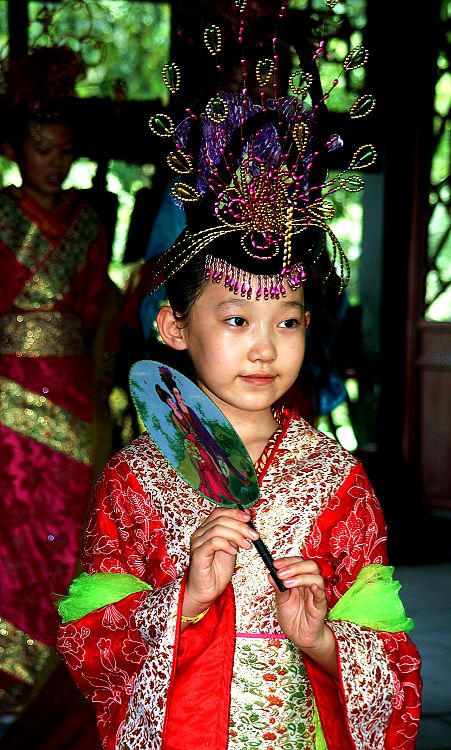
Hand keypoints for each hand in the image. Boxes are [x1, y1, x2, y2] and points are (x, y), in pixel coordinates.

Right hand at [183, 507, 258, 616]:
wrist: (207, 591)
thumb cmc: (217, 571)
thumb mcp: (231, 548)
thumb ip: (236, 535)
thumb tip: (247, 519)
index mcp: (206, 529)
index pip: (219, 512)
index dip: (234, 512)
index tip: (249, 518)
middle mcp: (200, 533)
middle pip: (220, 519)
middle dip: (240, 525)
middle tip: (253, 535)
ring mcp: (197, 543)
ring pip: (218, 529)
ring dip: (236, 535)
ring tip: (246, 546)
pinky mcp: (198, 554)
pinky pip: (213, 542)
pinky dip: (227, 544)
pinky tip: (234, 552)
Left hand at [270, 557, 337, 676]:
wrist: (299, 637)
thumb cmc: (292, 618)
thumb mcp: (280, 601)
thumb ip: (278, 588)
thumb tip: (270, 574)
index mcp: (298, 580)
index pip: (297, 562)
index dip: (287, 561)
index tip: (275, 564)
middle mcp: (308, 584)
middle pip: (309, 566)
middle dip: (294, 566)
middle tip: (281, 573)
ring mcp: (315, 594)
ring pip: (316, 577)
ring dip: (301, 577)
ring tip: (287, 583)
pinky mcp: (320, 606)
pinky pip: (321, 595)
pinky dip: (317, 589)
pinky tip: (311, 587)